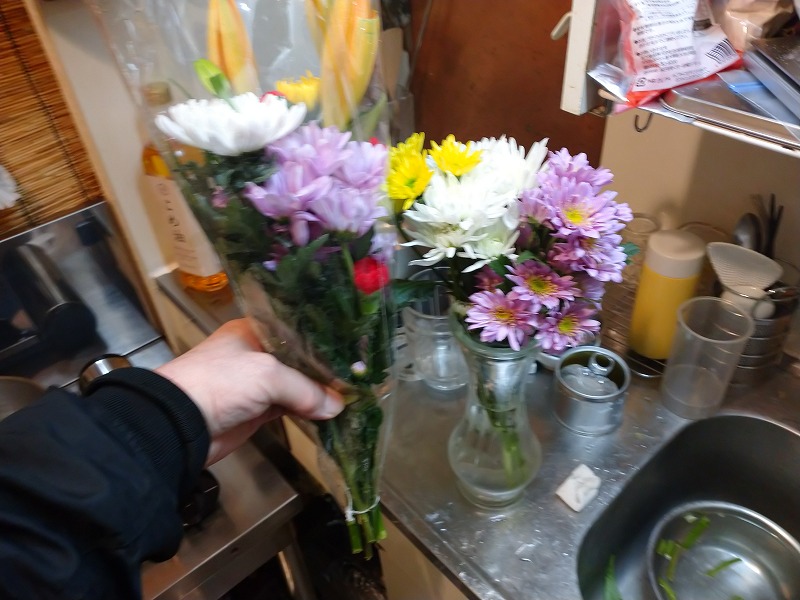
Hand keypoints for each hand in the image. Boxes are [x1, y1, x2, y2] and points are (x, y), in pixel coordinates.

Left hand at [156, 318, 343, 464]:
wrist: (179, 425)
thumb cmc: (219, 383)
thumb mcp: (267, 375)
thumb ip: (305, 389)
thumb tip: (336, 407)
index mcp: (254, 331)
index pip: (298, 331)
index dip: (324, 342)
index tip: (352, 350)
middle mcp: (256, 353)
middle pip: (300, 360)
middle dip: (325, 370)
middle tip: (359, 375)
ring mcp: (256, 383)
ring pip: (296, 385)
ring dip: (319, 393)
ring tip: (351, 395)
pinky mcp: (256, 410)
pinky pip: (289, 407)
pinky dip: (307, 411)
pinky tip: (329, 413)